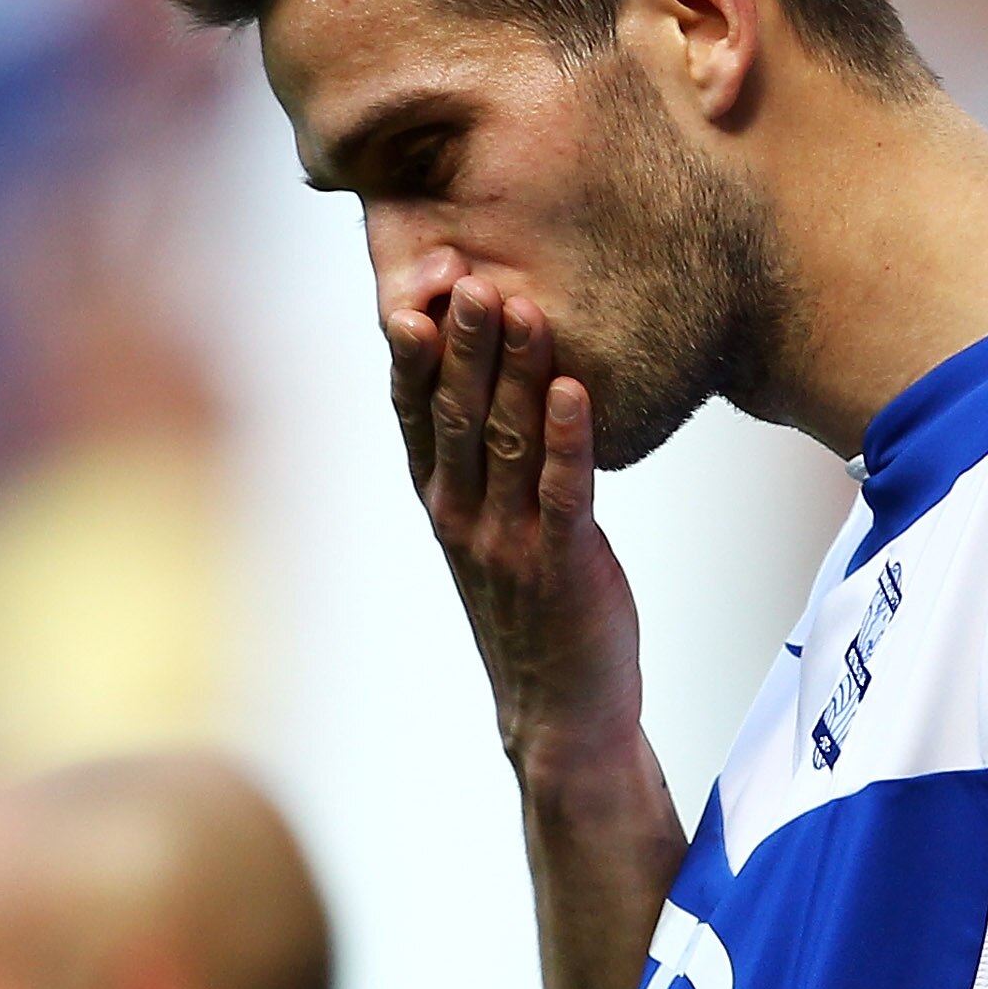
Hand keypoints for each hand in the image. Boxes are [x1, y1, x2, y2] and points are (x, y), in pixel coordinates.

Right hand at [388, 277, 643, 780]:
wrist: (561, 713)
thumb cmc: (532, 610)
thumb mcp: (491, 532)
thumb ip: (485, 464)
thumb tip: (486, 380)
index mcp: (441, 503)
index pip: (416, 414)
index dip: (415, 351)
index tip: (416, 286)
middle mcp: (462, 519)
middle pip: (457, 415)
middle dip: (462, 343)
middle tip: (466, 275)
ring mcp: (509, 544)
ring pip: (507, 443)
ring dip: (512, 372)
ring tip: (518, 304)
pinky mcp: (563, 565)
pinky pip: (563, 492)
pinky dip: (567, 439)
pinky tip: (572, 389)